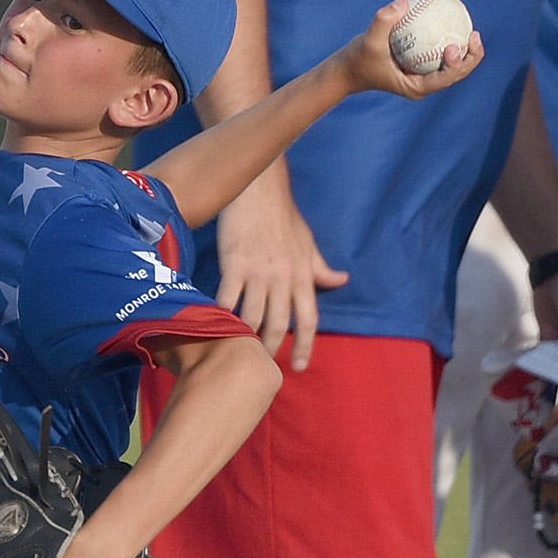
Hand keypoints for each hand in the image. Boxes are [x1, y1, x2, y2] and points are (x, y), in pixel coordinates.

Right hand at [214, 173, 347, 371]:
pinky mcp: (234, 264)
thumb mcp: (309, 243)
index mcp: (303, 275)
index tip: (299, 367)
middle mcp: (283, 278)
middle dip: (270, 348)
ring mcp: (258, 272)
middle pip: (278, 325)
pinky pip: (226, 298)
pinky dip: (220, 314)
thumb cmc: (284, 217)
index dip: (306, 346)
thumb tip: (342, 280)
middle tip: (262, 363)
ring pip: (252, 316)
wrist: (259, 190)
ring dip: (245, 336)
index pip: (308, 319)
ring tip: (237, 349)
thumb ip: (321, 268)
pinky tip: (215, 324)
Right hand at [343, 0, 485, 99]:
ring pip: (452, 67)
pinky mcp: (421, 68)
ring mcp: (424, 77)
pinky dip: (447, 40)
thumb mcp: (368, 40)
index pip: (443, 79)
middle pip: (456, 75)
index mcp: (417, 88)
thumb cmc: (358, 57)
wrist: (349, 69)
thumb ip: (384, 21)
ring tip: (473, 31)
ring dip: (466, 52)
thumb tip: (404, 1)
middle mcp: (424, 85)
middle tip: (474, 35)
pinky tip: (453, 22)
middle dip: (471, 58)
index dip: (456, 65)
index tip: (454, 46)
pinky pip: (439, 54)